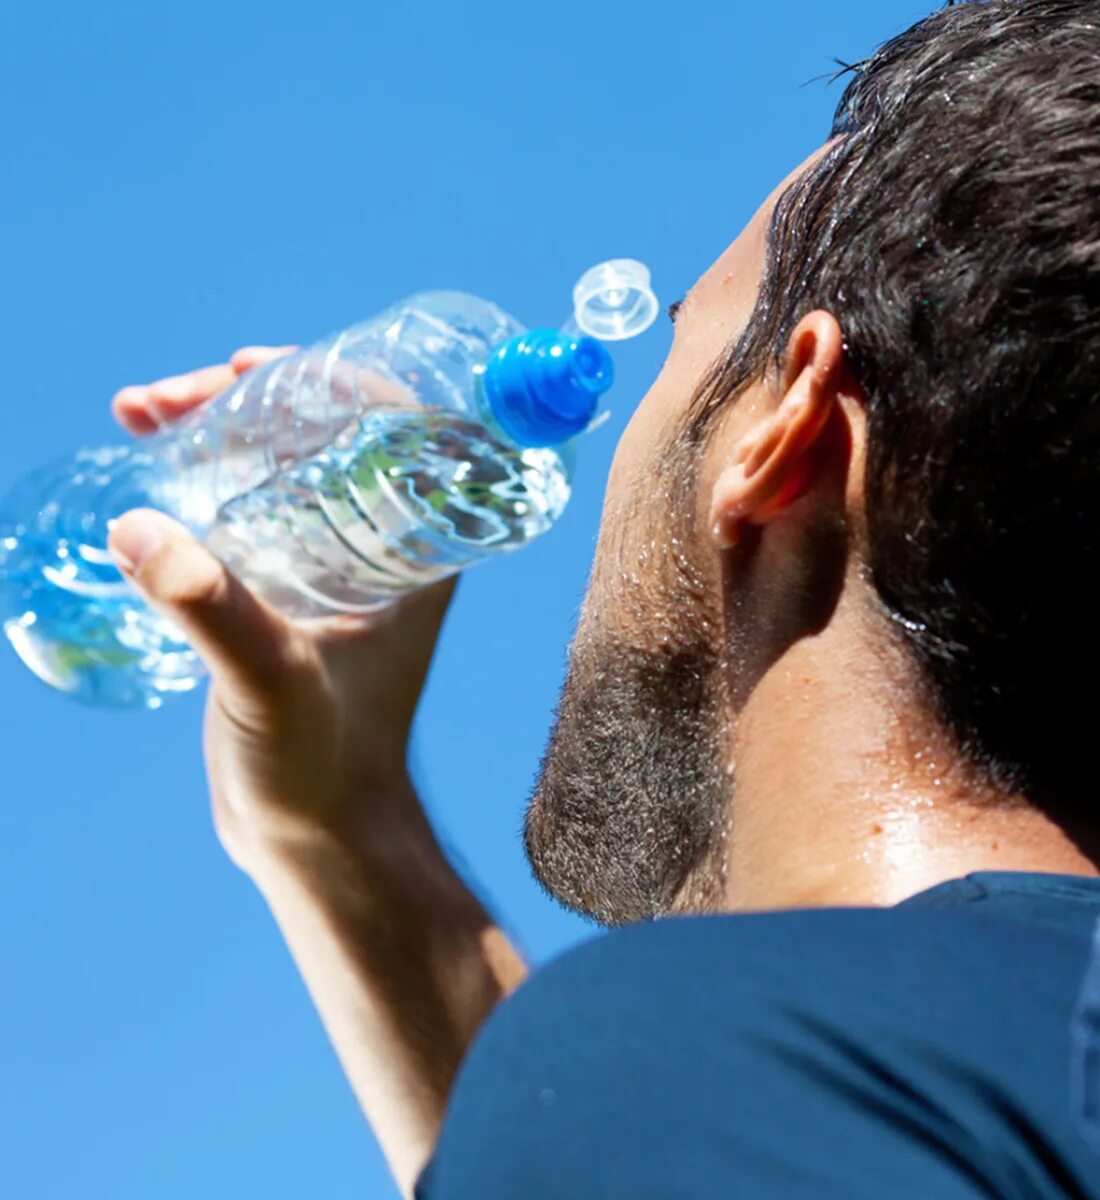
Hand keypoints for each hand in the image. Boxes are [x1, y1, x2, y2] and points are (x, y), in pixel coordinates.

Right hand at [109, 348, 456, 871]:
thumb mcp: (273, 683)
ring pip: (278, 465)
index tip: (253, 368)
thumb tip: (136, 528)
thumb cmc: (326, 768)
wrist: (315, 835)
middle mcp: (381, 545)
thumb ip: (213, 612)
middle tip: (162, 401)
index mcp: (417, 550)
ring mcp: (329, 565)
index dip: (330, 376)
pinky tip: (148, 474)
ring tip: (137, 415)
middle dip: (244, 398)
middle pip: (322, 432)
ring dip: (212, 431)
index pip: (395, 424)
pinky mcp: (284, 591)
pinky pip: (247, 508)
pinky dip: (199, 481)